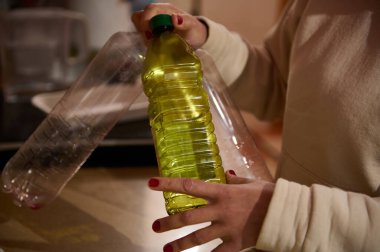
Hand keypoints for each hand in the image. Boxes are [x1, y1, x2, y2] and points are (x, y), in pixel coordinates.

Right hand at [131, 3, 207, 48]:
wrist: (195, 38)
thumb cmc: (194, 30)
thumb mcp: (192, 27)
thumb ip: (184, 22)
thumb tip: (174, 18)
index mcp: (165, 10)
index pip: (149, 9)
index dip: (146, 20)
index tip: (150, 34)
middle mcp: (157, 14)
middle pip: (139, 16)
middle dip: (142, 29)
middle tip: (152, 40)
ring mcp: (153, 23)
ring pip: (138, 25)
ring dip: (143, 36)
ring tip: (154, 43)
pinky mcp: (152, 33)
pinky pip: (142, 34)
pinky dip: (146, 41)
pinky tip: (155, 46)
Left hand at [148, 171, 274, 251]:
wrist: (284, 213)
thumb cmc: (266, 194)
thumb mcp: (248, 182)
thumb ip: (233, 179)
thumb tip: (225, 174)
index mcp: (221, 192)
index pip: (189, 186)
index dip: (168, 184)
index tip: (151, 183)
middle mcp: (220, 210)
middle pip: (188, 216)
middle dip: (169, 222)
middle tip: (155, 226)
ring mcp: (227, 228)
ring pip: (198, 237)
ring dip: (180, 244)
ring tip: (166, 250)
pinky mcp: (236, 243)